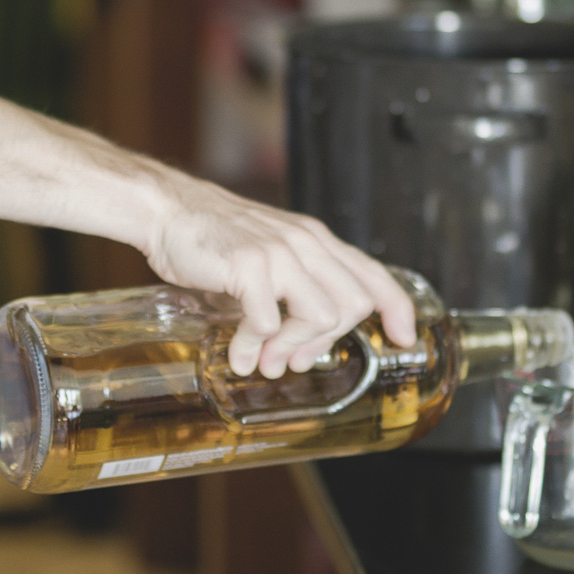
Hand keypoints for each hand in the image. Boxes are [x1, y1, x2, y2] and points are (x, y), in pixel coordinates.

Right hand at [140, 172, 418, 378]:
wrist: (168, 211)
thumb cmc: (214, 239)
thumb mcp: (268, 257)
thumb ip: (291, 292)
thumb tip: (301, 348)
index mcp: (315, 240)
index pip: (372, 273)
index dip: (396, 308)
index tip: (405, 338)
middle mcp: (305, 242)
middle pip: (353, 304)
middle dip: (327, 343)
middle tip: (296, 360)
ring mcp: (279, 252)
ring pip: (321, 316)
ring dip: (292, 348)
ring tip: (265, 361)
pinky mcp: (250, 265)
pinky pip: (268, 322)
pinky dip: (254, 347)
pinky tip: (238, 353)